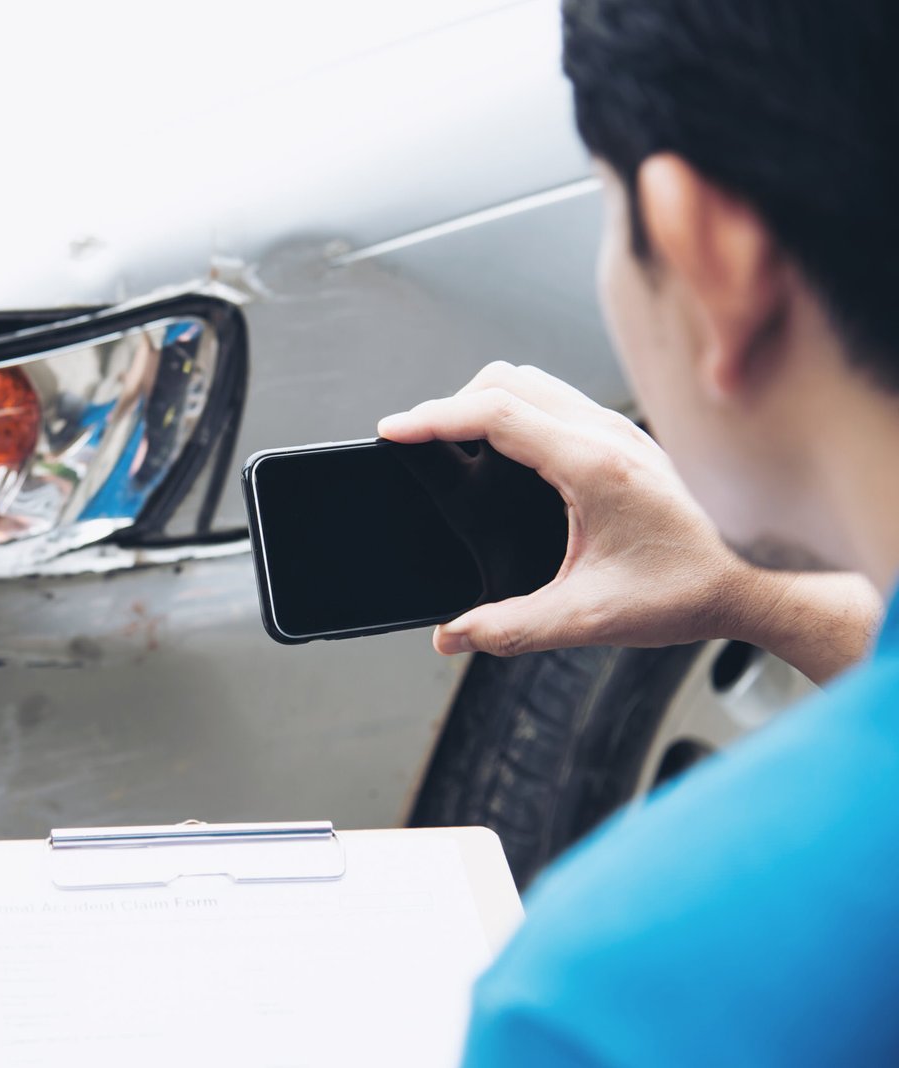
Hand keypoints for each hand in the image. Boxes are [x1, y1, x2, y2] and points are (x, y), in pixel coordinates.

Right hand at [377, 362, 754, 657]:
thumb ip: (511, 629)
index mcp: (593, 465)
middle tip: (416, 442)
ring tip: (451, 441)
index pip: (494, 414)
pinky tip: (503, 450)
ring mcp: (618, 429)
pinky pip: (553, 399)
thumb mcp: (589, 619)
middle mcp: (606, 433)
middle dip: (449, 406)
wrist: (754, 581)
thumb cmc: (687, 591)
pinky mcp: (623, 437)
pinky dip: (513, 410)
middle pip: (505, 382)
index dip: (432, 418)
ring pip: (531, 382)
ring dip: (482, 402)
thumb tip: (451, 637)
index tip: (392, 430)